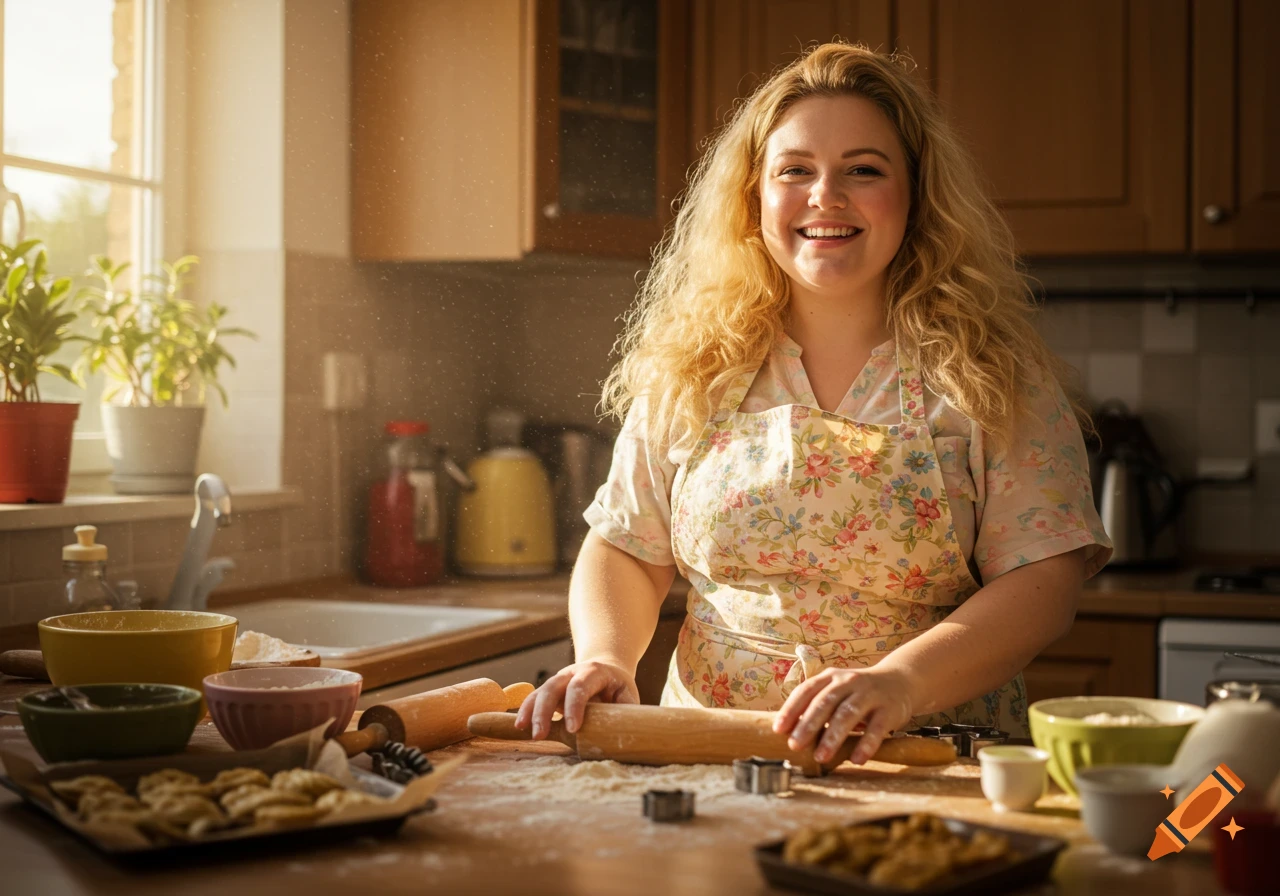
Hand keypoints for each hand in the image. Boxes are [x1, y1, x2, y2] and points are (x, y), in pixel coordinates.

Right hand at [514, 659, 639, 738]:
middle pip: (553, 686)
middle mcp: (572, 672)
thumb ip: (625, 711)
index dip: (574, 706)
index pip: (581, 686)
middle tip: (540, 735)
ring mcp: (559, 680)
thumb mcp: (627, 695)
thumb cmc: (618, 688)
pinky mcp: (550, 690)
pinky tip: (520, 726)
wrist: (607, 669)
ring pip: (540, 691)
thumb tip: (622, 736)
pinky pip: (534, 698)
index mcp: (595, 672)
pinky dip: (526, 710)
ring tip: (523, 730)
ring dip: (530, 711)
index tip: (573, 729)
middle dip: (545, 711)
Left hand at [771, 666, 914, 764]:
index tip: (778, 730)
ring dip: (833, 737)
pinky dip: (866, 744)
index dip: (791, 709)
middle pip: (825, 702)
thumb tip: (787, 731)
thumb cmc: (858, 692)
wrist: (900, 681)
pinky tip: (856, 759)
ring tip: (821, 757)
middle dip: (808, 725)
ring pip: (848, 714)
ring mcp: (869, 694)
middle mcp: (848, 682)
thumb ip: (816, 705)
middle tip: (795, 745)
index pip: (807, 690)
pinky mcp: (889, 709)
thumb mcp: (836, 691)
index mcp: (831, 678)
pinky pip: (876, 728)